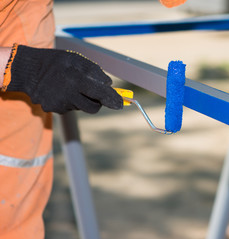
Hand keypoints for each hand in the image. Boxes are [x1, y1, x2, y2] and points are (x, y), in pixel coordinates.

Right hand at [3, 44, 122, 113]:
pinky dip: (71, 101)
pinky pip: (69, 108)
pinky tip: (62, 91)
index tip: (122, 104)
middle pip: (93, 107)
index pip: (100, 94)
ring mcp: (59, 105)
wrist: (27, 71)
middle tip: (96, 93)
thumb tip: (109, 84)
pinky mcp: (53, 110)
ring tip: (71, 85)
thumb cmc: (55, 62)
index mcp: (75, 80)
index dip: (112, 99)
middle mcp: (68, 95)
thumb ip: (94, 71)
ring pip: (81, 107)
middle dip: (98, 102)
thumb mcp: (75, 59)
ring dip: (82, 99)